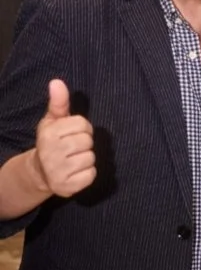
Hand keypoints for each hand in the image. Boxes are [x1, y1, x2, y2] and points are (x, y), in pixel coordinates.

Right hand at [34, 80, 95, 197]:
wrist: (40, 172)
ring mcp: (58, 172)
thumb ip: (58, 101)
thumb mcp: (53, 120)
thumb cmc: (52, 141)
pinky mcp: (67, 187)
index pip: (83, 125)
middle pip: (88, 141)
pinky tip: (76, 171)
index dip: (82, 128)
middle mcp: (51, 153)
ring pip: (90, 158)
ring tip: (73, 159)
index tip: (72, 133)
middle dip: (84, 143)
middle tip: (73, 147)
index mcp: (49, 134)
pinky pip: (91, 175)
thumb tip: (57, 82)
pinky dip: (87, 173)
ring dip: (86, 158)